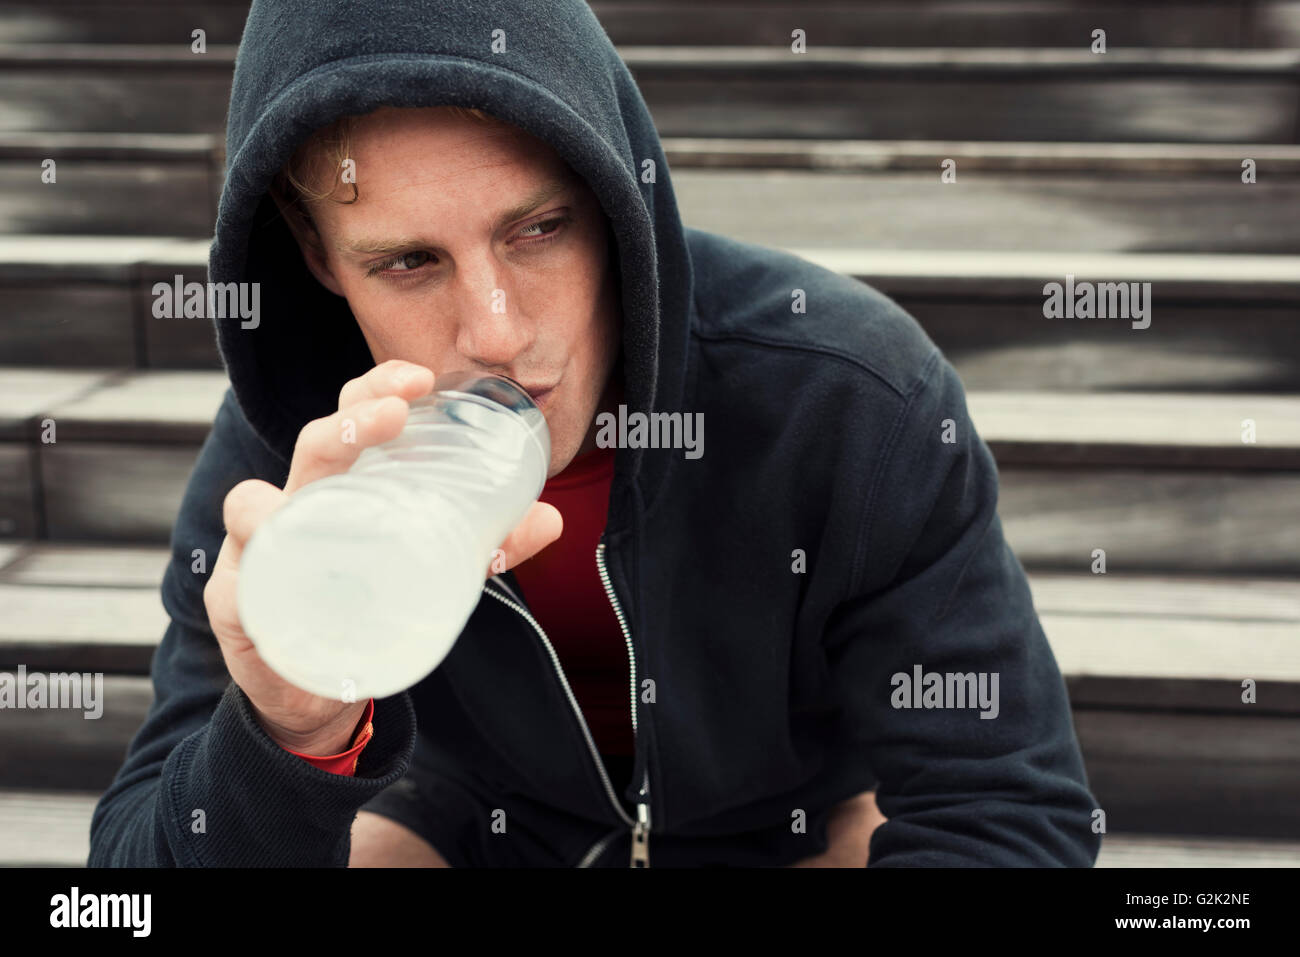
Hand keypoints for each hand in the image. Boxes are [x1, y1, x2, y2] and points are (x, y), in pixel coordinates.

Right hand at [203, 359, 562, 753]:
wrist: (316, 686)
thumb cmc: (369, 605)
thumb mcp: (434, 571)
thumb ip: (486, 546)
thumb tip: (551, 518)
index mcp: (343, 485)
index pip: (352, 418)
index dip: (376, 390)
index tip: (417, 378)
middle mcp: (297, 505)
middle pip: (311, 449)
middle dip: (347, 423)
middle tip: (393, 413)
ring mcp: (260, 551)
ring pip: (252, 506)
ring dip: (278, 497)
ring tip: (317, 500)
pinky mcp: (238, 603)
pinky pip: (233, 582)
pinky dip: (247, 571)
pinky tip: (267, 557)